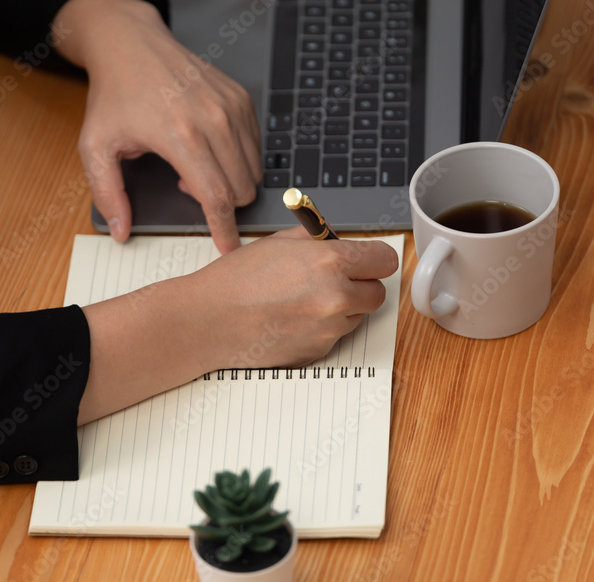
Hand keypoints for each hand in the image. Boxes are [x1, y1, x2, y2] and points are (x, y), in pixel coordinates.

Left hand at [53, 0, 261, 254]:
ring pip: (253, 170)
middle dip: (221, 202)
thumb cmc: (114, 94)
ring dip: (229, 180)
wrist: (130, 43)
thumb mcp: (96, 146)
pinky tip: (206, 146)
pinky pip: (255, 147)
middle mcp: (213, 120)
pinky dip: (237, 158)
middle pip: (241, 188)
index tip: (229, 247)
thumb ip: (107, 193)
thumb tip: (121, 232)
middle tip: (185, 185)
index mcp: (180, 136)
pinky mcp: (241, 98)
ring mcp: (232, 106)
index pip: (217, 197)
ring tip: (192, 164)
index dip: (225, 229)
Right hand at [77, 228, 399, 423]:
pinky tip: (292, 318)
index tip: (367, 260)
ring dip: (342, 308)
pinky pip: (335, 337)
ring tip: (303, 299)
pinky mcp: (318, 353)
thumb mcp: (280, 242)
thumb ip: (319, 239)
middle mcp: (336, 298)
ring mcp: (329, 330)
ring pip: (357, 317)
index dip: (374, 258)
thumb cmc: (237, 280)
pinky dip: (322, 328)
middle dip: (361, 285)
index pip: (384, 260)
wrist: (209, 321)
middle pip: (377, 293)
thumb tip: (342, 241)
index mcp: (330, 263)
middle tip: (336, 279)